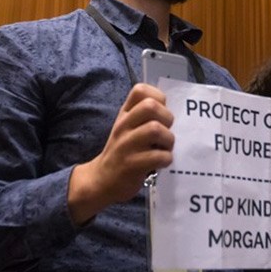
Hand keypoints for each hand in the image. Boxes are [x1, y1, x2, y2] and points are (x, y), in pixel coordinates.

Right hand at [69, 83, 174, 223]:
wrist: (101, 180)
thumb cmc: (122, 152)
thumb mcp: (126, 128)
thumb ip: (143, 116)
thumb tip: (169, 111)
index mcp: (124, 114)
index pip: (140, 90)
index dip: (158, 97)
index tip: (160, 113)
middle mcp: (124, 126)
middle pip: (151, 106)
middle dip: (167, 118)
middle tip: (165, 131)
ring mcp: (126, 145)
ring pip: (155, 129)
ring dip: (168, 140)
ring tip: (165, 148)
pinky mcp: (131, 165)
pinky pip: (158, 156)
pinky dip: (166, 159)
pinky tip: (161, 162)